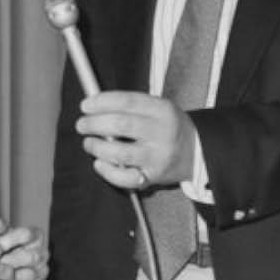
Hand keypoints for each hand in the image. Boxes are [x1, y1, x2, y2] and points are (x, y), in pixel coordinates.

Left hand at [0, 218, 48, 279]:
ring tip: (1, 276)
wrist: (2, 267)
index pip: (27, 234)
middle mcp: (43, 251)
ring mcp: (43, 269)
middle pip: (33, 257)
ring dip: (14, 276)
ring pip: (32, 274)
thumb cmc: (1, 247)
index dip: (11, 240)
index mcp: (36, 235)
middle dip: (12, 261)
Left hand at [76, 90, 196, 188]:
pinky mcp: (153, 177)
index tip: (86, 105)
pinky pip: (125, 178)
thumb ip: (130, 106)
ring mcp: (158, 156)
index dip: (102, 102)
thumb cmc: (170, 126)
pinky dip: (107, 171)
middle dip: (94, 124)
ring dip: (97, 147)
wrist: (196, 151)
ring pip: (120, 152)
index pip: (127, 101)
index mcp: (162, 110)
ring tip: (89, 142)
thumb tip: (95, 105)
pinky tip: (99, 163)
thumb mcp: (158, 107)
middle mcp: (161, 132)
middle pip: (121, 125)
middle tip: (82, 124)